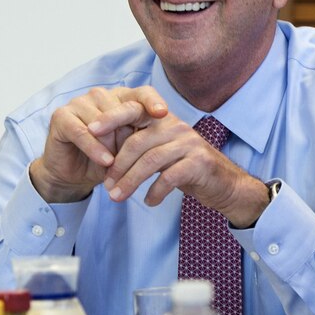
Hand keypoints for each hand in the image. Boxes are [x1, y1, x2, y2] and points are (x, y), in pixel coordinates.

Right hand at [29, 86, 167, 202]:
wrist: (75, 174)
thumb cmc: (107, 159)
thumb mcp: (130, 150)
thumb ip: (141, 138)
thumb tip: (159, 134)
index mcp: (122, 97)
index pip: (142, 93)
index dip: (153, 101)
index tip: (163, 114)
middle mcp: (101, 94)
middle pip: (124, 111)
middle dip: (128, 138)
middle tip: (127, 159)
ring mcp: (80, 102)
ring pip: (105, 123)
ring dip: (111, 146)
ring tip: (113, 163)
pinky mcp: (61, 115)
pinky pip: (84, 132)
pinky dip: (95, 149)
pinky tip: (105, 162)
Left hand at [102, 114, 269, 226]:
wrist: (225, 183)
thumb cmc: (187, 168)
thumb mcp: (161, 154)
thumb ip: (139, 148)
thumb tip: (103, 154)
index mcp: (164, 120)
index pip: (133, 113)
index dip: (111, 119)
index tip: (89, 131)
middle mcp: (177, 126)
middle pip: (138, 141)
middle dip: (117, 165)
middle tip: (105, 186)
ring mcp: (189, 144)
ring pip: (151, 160)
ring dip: (130, 182)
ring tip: (117, 198)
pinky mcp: (199, 163)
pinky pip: (170, 177)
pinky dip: (155, 191)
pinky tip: (149, 202)